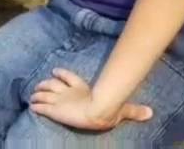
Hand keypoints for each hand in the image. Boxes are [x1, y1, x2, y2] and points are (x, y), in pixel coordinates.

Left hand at [29, 68, 152, 131]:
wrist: (94, 112)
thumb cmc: (106, 109)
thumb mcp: (120, 110)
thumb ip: (133, 111)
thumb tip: (151, 113)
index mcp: (83, 88)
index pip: (69, 78)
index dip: (61, 74)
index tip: (54, 71)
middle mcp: (69, 92)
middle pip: (53, 84)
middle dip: (45, 84)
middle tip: (39, 84)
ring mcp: (60, 100)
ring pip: (44, 93)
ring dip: (38, 93)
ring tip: (33, 94)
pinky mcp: (53, 109)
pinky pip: (42, 106)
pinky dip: (36, 105)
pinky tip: (31, 106)